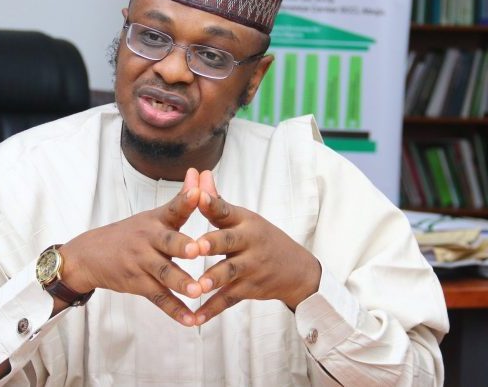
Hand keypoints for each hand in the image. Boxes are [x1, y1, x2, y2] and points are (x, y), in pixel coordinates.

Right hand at [60, 168, 202, 325]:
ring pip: (164, 273)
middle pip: (168, 242)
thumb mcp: (154, 214)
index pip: (173, 207)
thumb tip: (200, 172)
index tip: (198, 192)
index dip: (185, 199)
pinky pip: (158, 298)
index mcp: (156, 220)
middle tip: (197, 250)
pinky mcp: (138, 284)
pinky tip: (191, 320)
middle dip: (182, 246)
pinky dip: (175, 311)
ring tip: (198, 291)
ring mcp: (141, 263)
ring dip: (181, 283)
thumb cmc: (132, 232)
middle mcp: (148, 239)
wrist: (90, 254)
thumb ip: (182, 199)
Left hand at [194, 171, 321, 324]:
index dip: (212, 202)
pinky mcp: (249, 288)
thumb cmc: (261, 237)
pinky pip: (229, 300)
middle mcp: (249, 242)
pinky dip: (212, 310)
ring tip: (196, 286)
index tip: (197, 195)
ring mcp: (251, 267)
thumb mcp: (244, 217)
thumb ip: (217, 201)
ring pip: (230, 272)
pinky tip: (195, 318)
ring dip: (213, 279)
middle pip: (229, 241)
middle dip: (212, 243)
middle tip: (195, 246)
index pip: (226, 210)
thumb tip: (199, 174)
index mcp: (245, 221)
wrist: (296, 269)